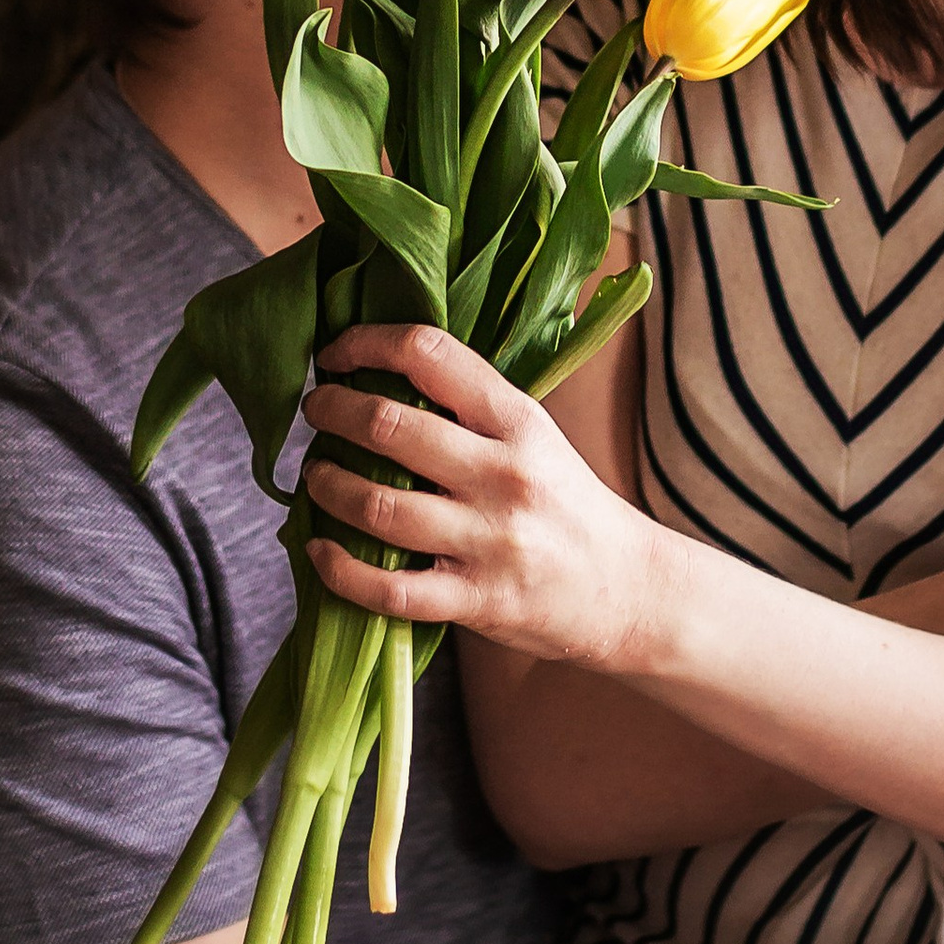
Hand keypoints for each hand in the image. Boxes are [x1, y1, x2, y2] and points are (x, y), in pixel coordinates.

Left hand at [302, 325, 665, 664]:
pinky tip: (320, 549)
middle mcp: (504, 475)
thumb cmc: (568, 506)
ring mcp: (489, 541)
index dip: (368, 343)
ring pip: (378, 507)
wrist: (628, 589)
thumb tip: (382, 374)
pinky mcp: (476, 601)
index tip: (335, 354)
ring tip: (315, 475)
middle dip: (332, 412)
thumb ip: (472, 409)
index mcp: (519, 421)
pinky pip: (388, 588)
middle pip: (391, 427)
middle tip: (316, 411)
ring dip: (327, 485)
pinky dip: (339, 569)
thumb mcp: (536, 438)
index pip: (432, 354)